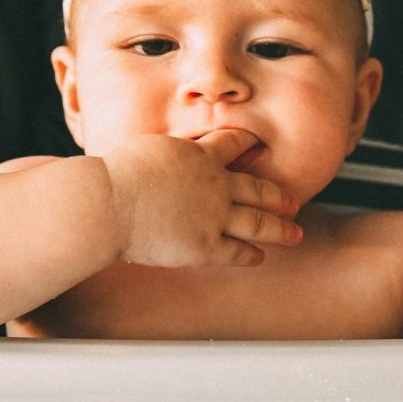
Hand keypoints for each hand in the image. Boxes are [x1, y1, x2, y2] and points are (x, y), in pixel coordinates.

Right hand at [102, 129, 301, 266]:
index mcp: (199, 155)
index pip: (233, 144)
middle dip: (277, 195)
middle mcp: (215, 184)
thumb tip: (152, 157)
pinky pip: (236, 251)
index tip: (261, 146)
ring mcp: (214, 216)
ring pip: (259, 222)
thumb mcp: (144, 150)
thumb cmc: (112, 175)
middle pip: (258, 188)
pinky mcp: (205, 246)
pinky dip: (250, 255)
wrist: (107, 202)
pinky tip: (259, 257)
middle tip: (293, 201)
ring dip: (280, 228)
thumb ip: (162, 156)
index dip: (249, 144)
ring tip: (294, 232)